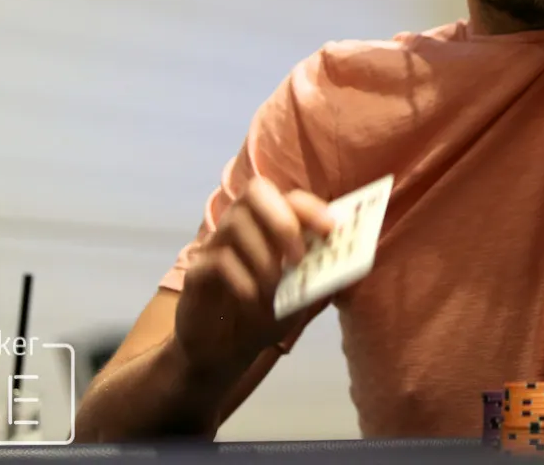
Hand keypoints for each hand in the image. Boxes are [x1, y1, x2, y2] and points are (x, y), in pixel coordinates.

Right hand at [172, 177, 335, 382]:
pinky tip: (253, 299)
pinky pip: (218, 260)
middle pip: (255, 192)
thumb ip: (320, 276)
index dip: (312, 208)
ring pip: (236, 225)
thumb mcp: (299, 298)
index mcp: (269, 225)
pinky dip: (242, 280)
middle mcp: (241, 225)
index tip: (331, 228)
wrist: (223, 352)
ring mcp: (215, 246)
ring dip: (263, 257)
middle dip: (282, 219)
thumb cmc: (264, 315)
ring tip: (276, 288)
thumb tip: (347, 260)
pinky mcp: (197, 272)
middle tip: (298, 256)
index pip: (289, 198)